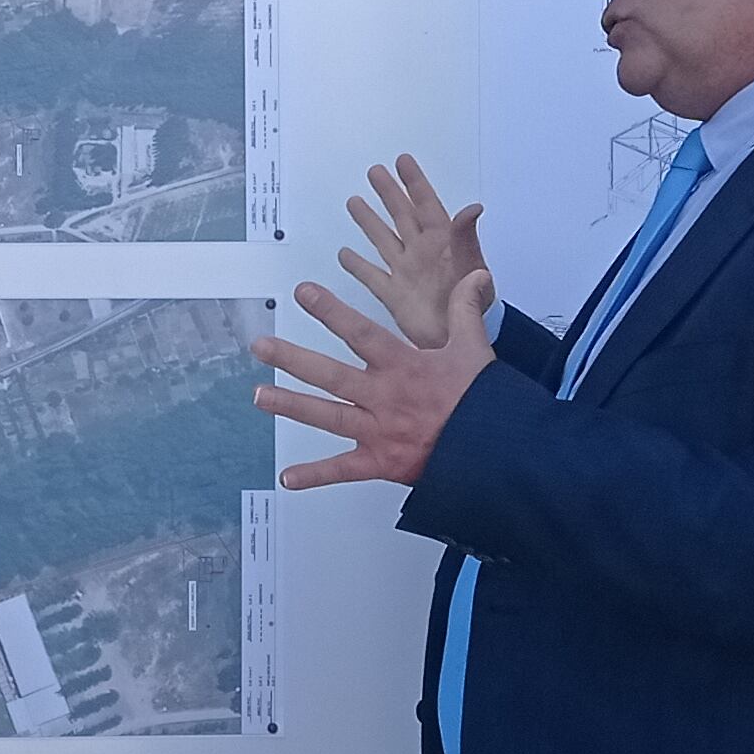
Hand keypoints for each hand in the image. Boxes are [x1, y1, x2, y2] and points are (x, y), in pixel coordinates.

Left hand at [251, 273, 497, 491]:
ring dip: (291, 405)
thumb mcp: (475, 349)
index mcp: (403, 367)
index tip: (303, 293)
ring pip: (327, 416)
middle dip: (293, 359)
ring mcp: (378, 431)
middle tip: (261, 346)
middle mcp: (384, 397)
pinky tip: (287, 478)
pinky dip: (315, 475)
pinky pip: (343, 470)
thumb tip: (476, 275)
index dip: (331, 312)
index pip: (361, 332)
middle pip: (330, 375)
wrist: (495, 451)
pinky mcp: (380, 463)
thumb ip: (466, 309)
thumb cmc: (482, 401)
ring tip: (258, 396)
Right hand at [336, 155, 488, 351]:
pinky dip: (358, 266)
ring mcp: (406, 272)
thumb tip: (473, 207)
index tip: (402, 161)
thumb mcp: (471, 266)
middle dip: (388, 193)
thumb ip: (465, 237)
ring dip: (369, 222)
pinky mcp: (394, 295)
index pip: (425, 203)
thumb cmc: (474, 304)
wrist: (461, 340)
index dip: (414, 182)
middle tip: (375, 172)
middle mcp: (421, 252)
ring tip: (355, 202)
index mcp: (441, 241)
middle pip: (400, 215)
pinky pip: (372, 276)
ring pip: (383, 240)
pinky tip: (345, 255)